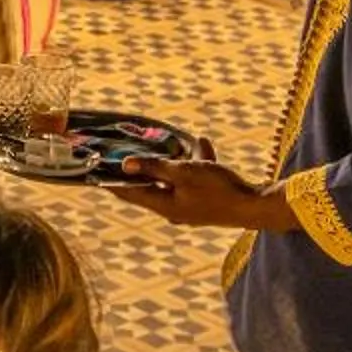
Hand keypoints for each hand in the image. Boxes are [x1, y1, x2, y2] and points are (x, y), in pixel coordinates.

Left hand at [106, 156, 276, 229]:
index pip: (129, 193)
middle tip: (128, 151)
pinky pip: (194, 180)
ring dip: (176, 161)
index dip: (112, 181)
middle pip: (151, 186)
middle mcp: (174, 209)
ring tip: (176, 142)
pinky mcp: (206, 201)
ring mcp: (191, 207)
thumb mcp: (183, 173)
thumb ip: (154, 168)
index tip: (95, 172)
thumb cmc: (218, 189)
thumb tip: (125, 165)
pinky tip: (203, 144)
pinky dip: (196, 164)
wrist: (255, 206)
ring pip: (175, 180)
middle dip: (144, 166)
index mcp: (165, 206)